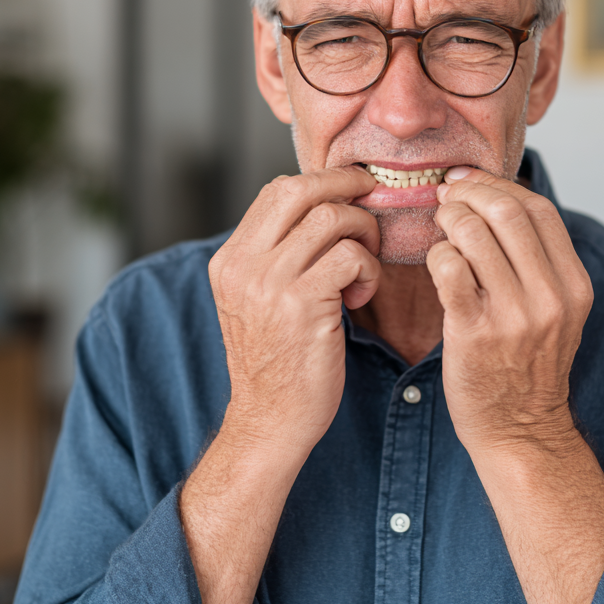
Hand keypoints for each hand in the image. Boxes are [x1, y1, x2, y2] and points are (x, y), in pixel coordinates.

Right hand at [209, 166, 380, 459]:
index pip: (277, 191)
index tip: (353, 188)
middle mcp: (243, 265)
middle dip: (347, 185)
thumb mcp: (257, 300)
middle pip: (300, 190)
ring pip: (332, 218)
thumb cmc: (276, 361)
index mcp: (230, 259)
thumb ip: (276, 255)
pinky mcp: (301, 305)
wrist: (269, 421)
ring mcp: (269, 283)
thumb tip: (321, 206)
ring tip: (363, 268)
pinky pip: (350, 256)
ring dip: (363, 235)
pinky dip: (368, 269)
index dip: (322, 181)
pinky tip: (360, 295)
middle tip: (374, 198)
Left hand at [426, 167, 592, 455]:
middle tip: (448, 197)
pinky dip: (437, 254)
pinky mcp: (474, 332)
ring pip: (473, 234)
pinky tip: (438, 263)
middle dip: (469, 193)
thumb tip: (496, 197)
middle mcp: (549, 297)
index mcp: (574, 285)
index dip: (499, 184)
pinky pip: (449, 268)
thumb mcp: (556, 309)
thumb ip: (538, 260)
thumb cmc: (529, 364)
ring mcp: (513, 316)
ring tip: (441, 228)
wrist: (520, 430)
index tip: (470, 180)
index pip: (539, 209)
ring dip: (449, 220)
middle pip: (507, 212)